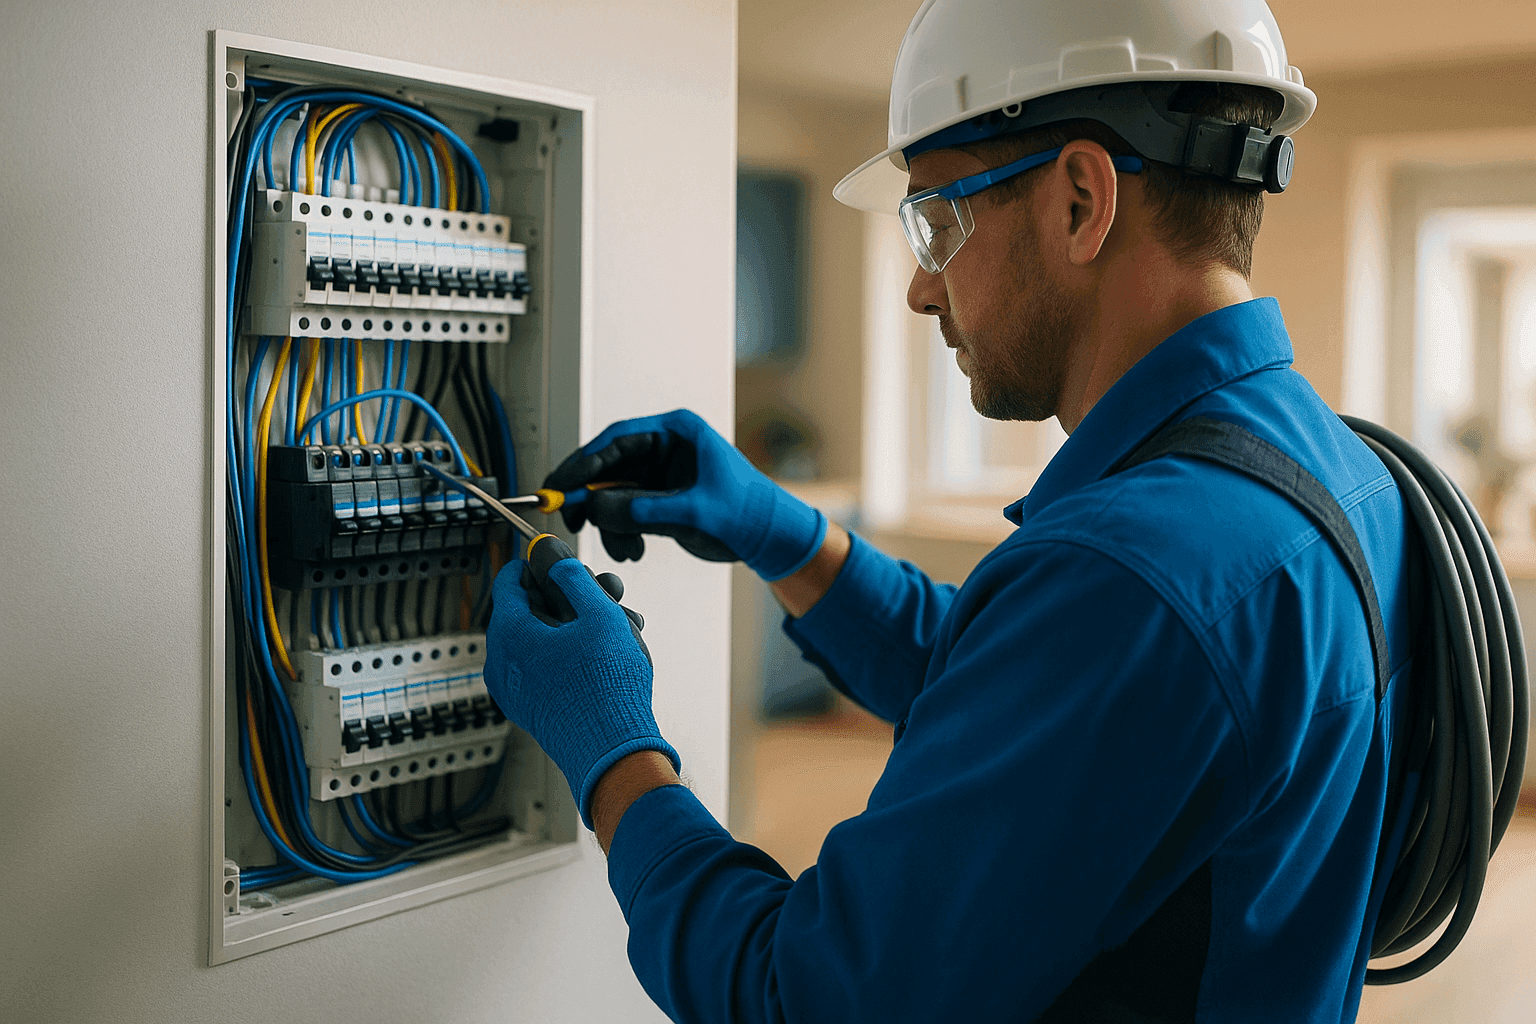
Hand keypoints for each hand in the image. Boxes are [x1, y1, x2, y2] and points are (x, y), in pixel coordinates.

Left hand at [484, 552, 678, 827]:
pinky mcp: (530, 709)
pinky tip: (608, 653)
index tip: (558, 559)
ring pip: (541, 640)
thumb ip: (572, 577)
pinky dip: (570, 653)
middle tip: (605, 592)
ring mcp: (513, 689)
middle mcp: (501, 662)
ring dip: (576, 625)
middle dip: (567, 596)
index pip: (509, 581)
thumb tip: (551, 556)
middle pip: (528, 610)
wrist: (612, 751)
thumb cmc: (606, 686)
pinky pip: (543, 667)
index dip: (536, 563)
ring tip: (621, 624)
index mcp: (509, 633)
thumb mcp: (598, 614)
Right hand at [543, 408, 827, 581]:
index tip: (560, 484)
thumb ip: (644, 509)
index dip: (584, 462)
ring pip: (612, 493)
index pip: (617, 439)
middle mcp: (664, 448)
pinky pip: (624, 511)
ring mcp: (659, 475)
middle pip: (608, 465)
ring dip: (607, 522)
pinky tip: (631, 550)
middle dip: (588, 496)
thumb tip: (596, 507)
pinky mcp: (658, 499)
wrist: (768, 538)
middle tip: (568, 517)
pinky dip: (620, 532)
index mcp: (676, 432)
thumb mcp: (694, 511)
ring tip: (622, 549)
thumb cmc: (747, 513)